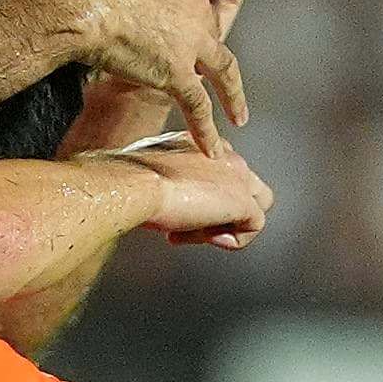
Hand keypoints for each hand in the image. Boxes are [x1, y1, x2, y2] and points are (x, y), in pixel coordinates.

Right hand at [46, 0, 245, 155]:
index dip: (178, 16)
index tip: (172, 32)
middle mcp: (193, 6)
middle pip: (209, 35)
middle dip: (207, 57)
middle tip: (210, 77)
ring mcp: (190, 41)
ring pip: (222, 72)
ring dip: (233, 97)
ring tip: (238, 118)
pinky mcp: (177, 73)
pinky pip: (199, 107)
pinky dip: (208, 131)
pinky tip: (214, 152)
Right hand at [100, 131, 270, 250]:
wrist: (132, 183)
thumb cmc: (128, 179)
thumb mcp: (145, 173)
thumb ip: (160, 180)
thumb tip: (154, 200)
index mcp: (200, 141)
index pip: (218, 169)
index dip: (200, 195)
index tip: (175, 210)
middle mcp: (223, 153)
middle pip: (241, 186)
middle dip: (218, 209)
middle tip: (188, 225)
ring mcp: (236, 176)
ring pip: (253, 205)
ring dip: (225, 225)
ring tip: (194, 233)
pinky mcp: (241, 201)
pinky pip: (255, 226)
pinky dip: (234, 240)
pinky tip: (207, 240)